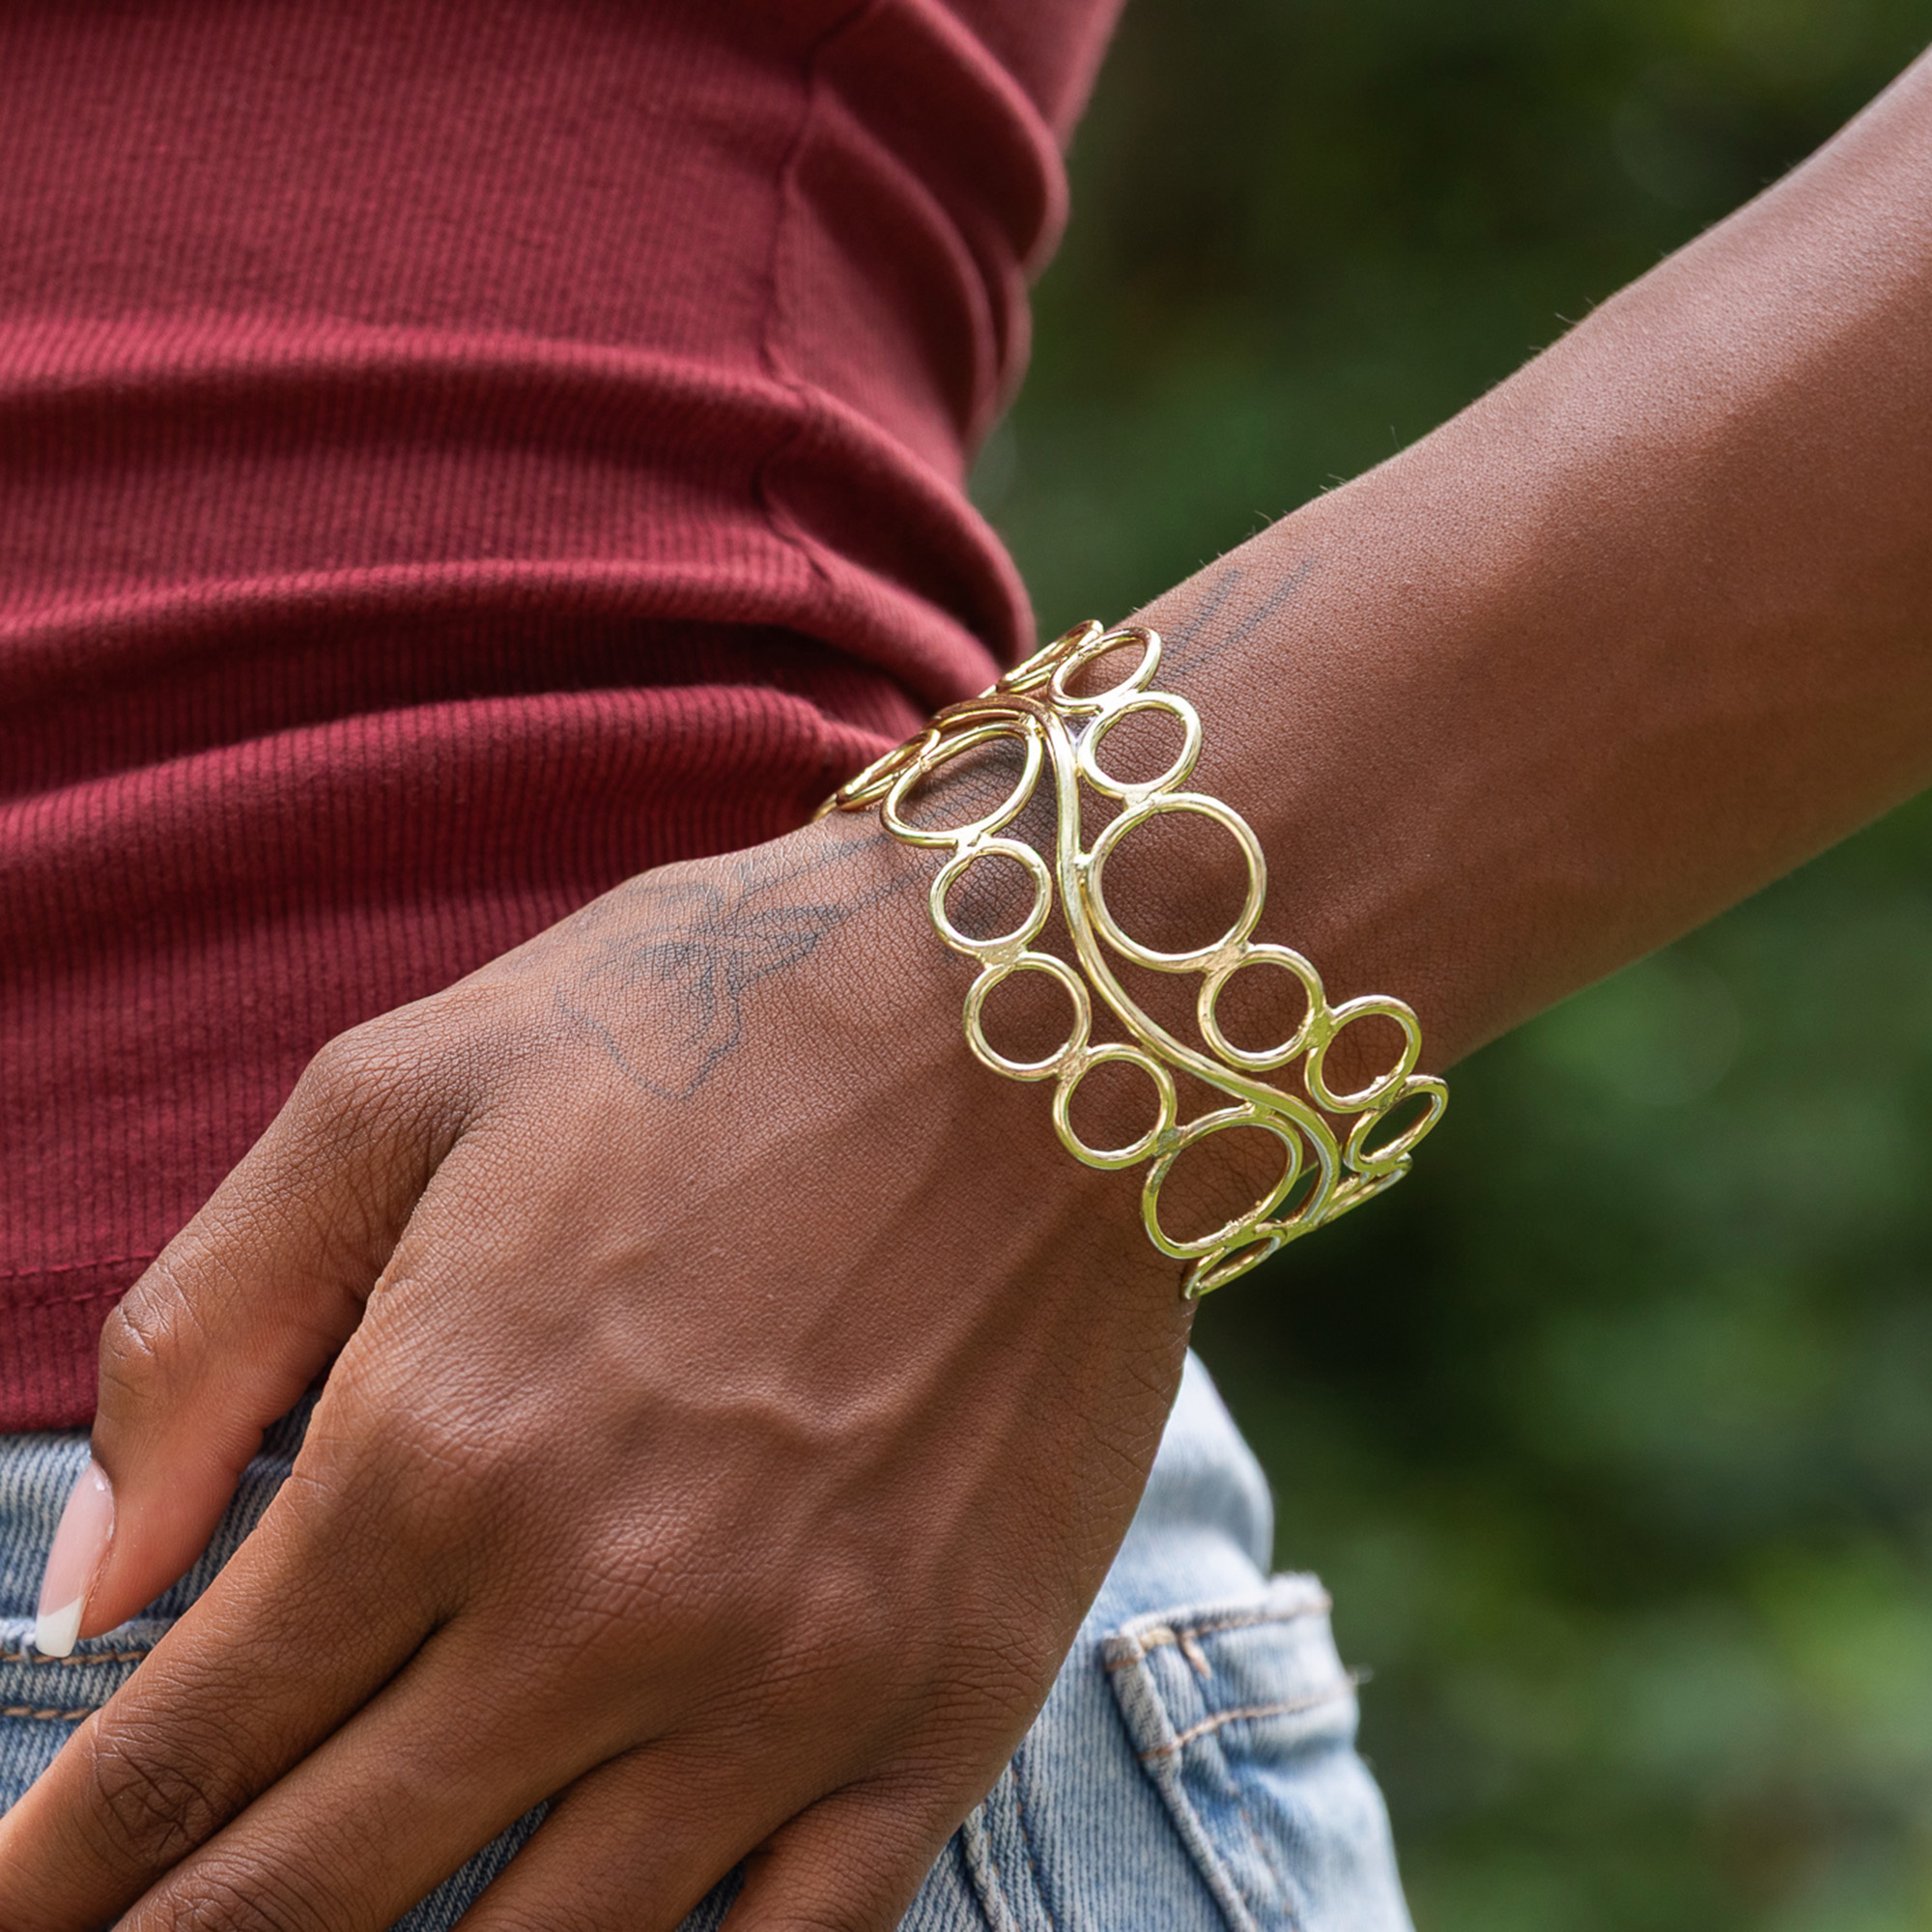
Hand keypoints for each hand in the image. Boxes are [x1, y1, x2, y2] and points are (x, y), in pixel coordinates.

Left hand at [0, 809, 1191, 1931]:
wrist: (1045, 1018)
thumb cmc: (717, 1017)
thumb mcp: (406, 1091)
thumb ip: (209, 1333)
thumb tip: (90, 1591)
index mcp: (437, 1443)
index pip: (184, 1749)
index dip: (61, 1873)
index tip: (14, 1925)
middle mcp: (602, 1604)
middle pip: (313, 1893)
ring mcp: (791, 1680)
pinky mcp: (946, 1702)